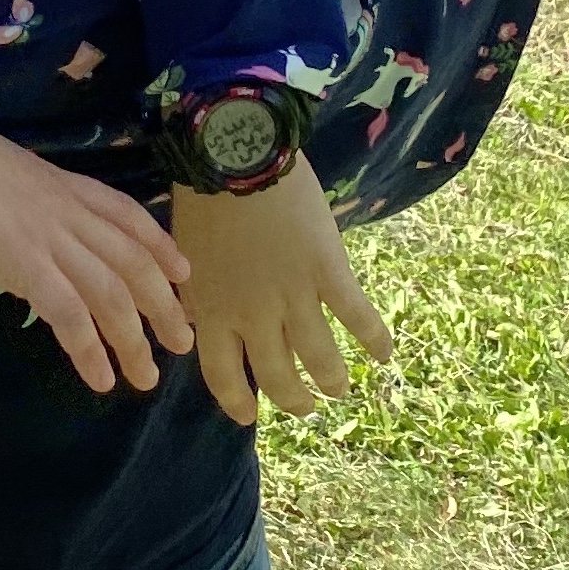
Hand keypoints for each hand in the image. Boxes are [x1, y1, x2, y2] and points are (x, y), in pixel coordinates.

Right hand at [0, 107, 196, 396]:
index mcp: (65, 186)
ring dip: (134, 341)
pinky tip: (100, 379)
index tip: (182, 274)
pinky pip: (71, 316)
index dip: (161, 247)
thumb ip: (22, 203)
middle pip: (134, 263)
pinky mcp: (27, 266)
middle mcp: (69, 214)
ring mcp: (51, 240)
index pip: (130, 217)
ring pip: (112, 295)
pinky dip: (90, 351)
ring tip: (145, 379)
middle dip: (163, 306)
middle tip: (180, 342)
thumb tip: (18, 231)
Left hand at [166, 159, 391, 425]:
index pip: (222, 375)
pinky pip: (356, 315)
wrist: (237, 154)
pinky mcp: (328, 271)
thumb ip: (198, 297)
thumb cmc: (203, 198)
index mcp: (213, 311)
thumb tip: (203, 325)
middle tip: (307, 407)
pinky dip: (373, 339)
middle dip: (293, 399)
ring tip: (340, 389)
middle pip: (277, 376)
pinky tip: (384, 355)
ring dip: (332, 380)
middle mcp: (254, 315)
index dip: (238, 400)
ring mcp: (294, 296)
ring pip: (319, 358)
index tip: (250, 415)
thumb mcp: (184, 257)